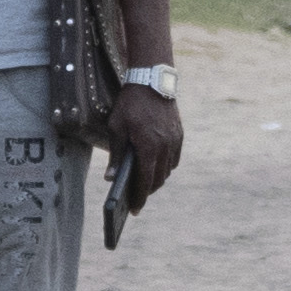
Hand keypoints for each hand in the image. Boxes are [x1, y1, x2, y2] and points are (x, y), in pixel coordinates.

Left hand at [108, 81, 183, 206]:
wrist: (152, 80)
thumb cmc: (131, 104)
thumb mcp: (116, 127)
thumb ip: (116, 153)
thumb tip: (111, 177)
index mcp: (148, 146)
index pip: (144, 180)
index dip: (139, 197)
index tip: (134, 210)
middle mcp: (165, 146)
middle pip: (158, 179)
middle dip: (147, 191)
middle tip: (137, 199)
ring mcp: (174, 141)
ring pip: (167, 170)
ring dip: (157, 179)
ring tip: (145, 183)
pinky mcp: (179, 135)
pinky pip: (174, 159)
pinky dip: (165, 167)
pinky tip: (156, 167)